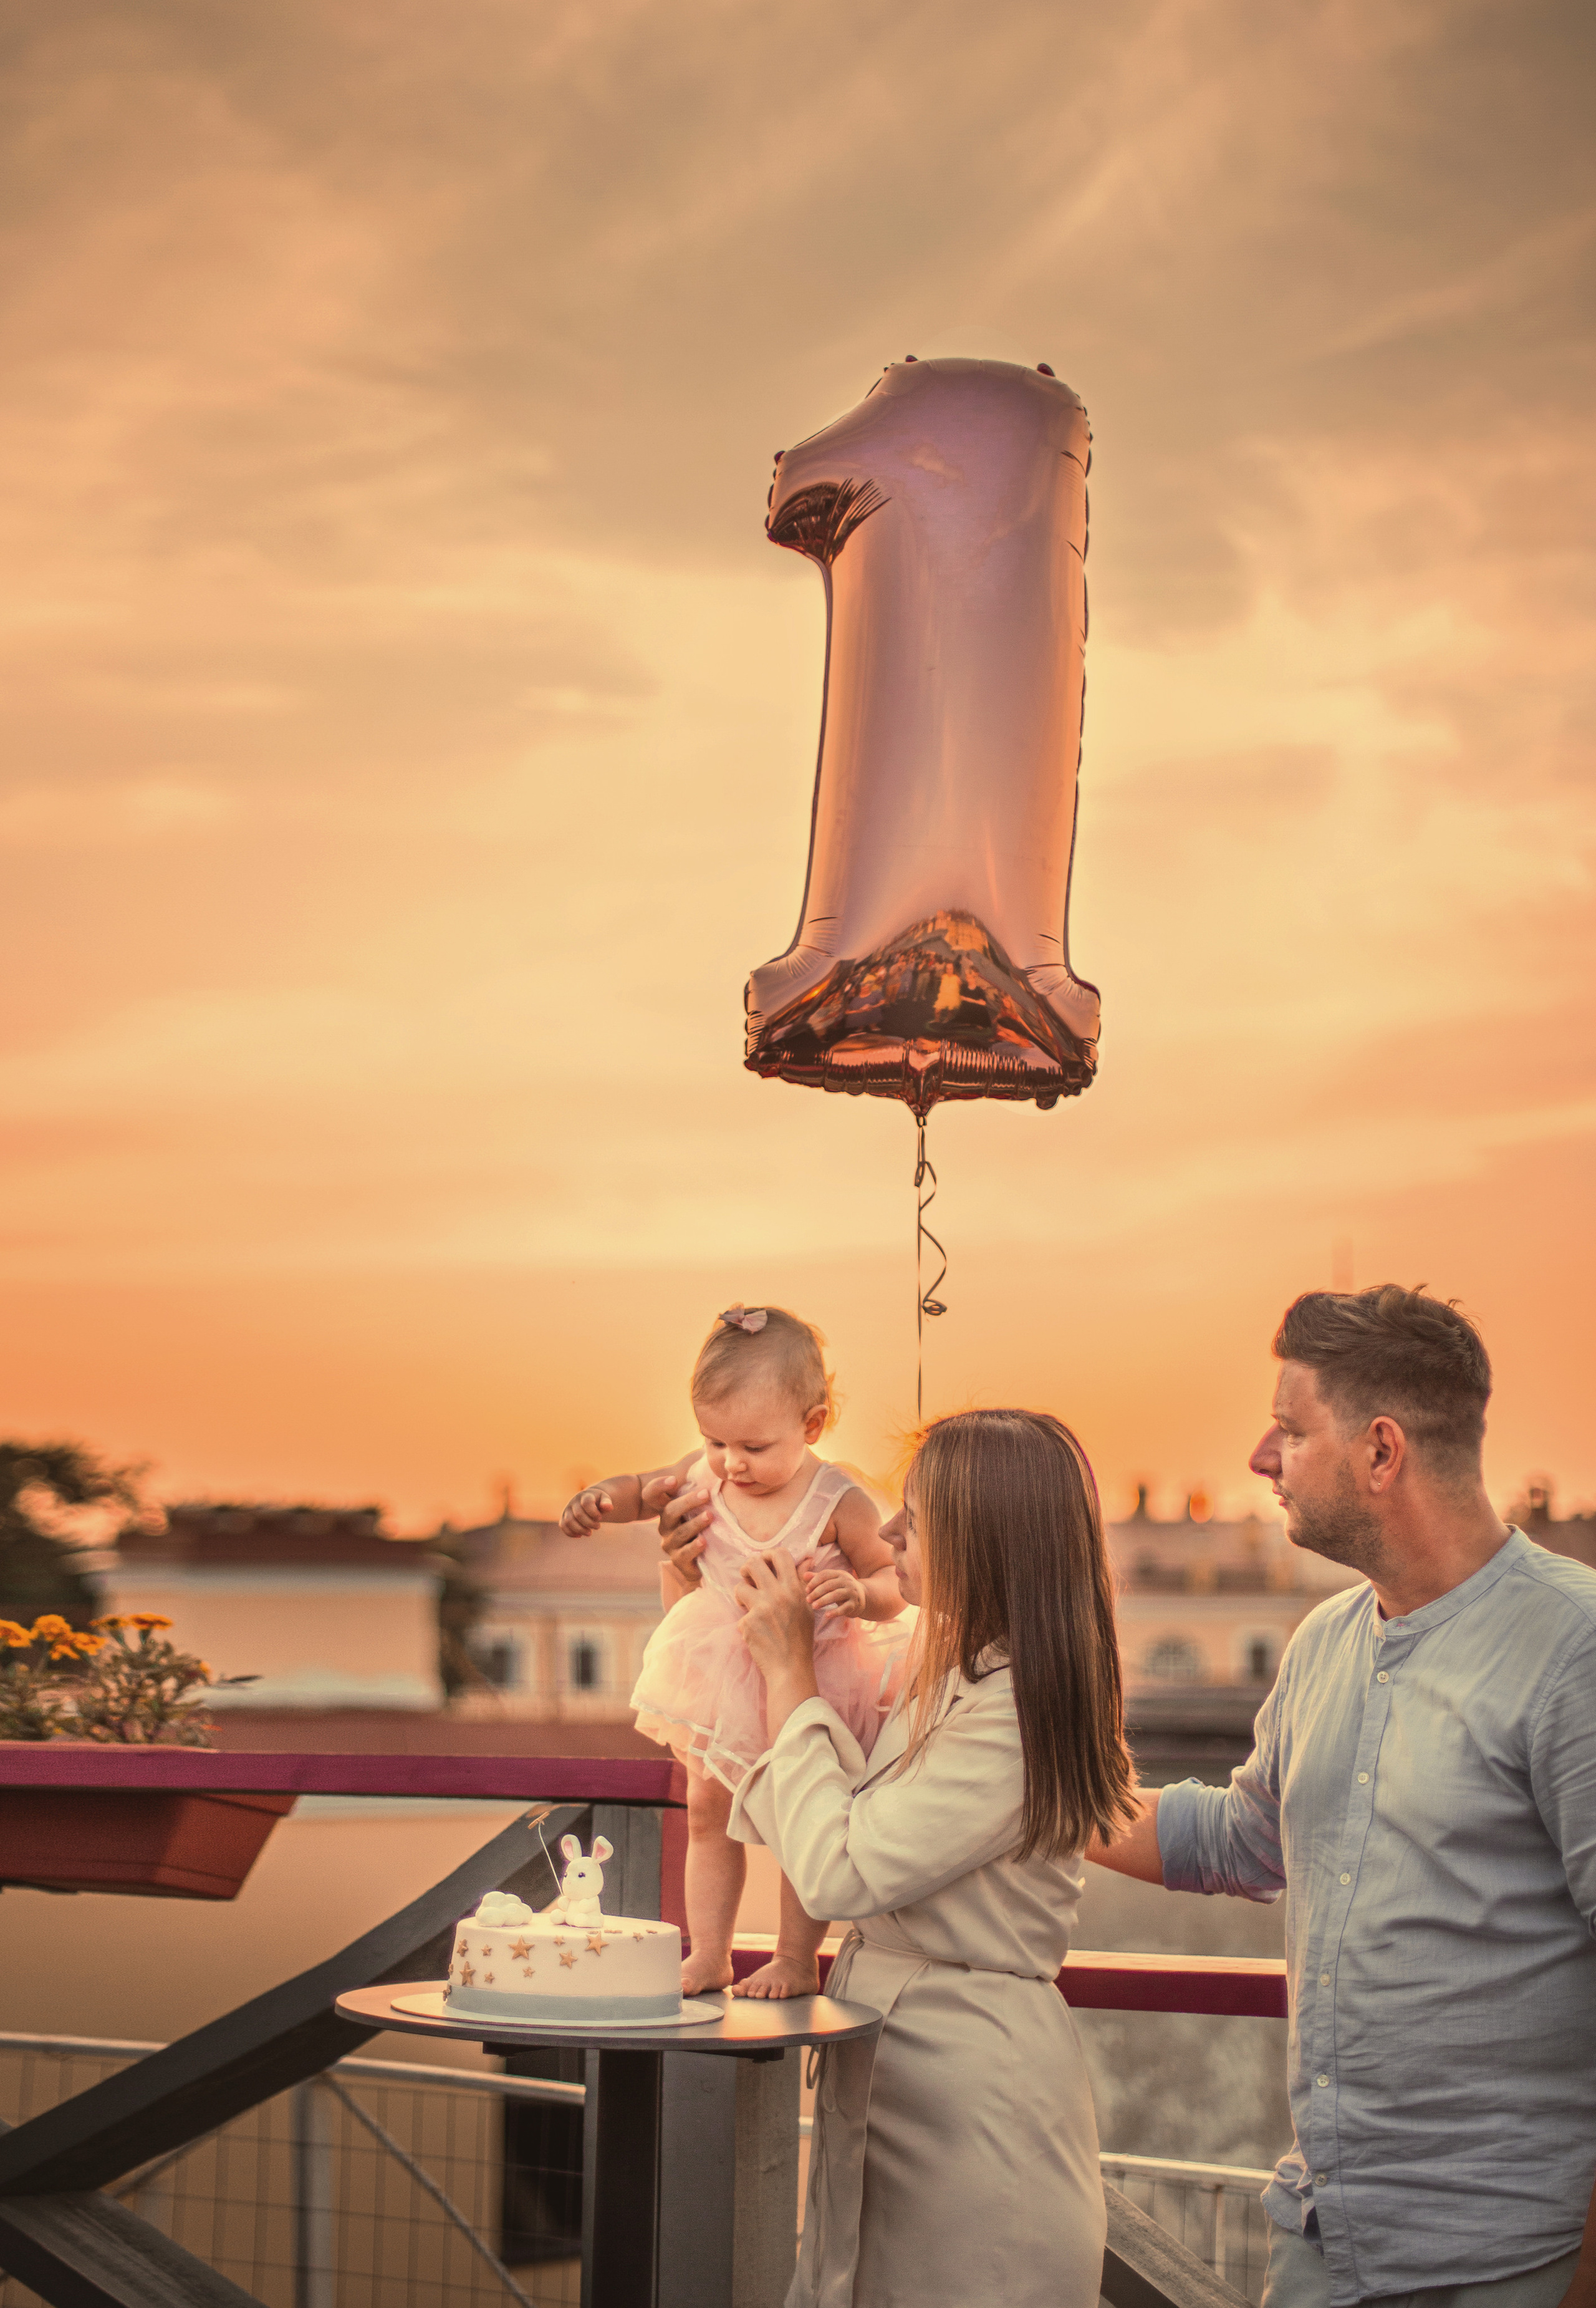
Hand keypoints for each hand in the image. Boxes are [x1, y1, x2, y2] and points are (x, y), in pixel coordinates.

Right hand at [561, 1487, 614, 1535]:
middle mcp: (574, 1501)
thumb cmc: (598, 1502)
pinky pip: (563, 1526)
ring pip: (569, 1521)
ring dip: (580, 1529)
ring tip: (589, 1533)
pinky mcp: (564, 1517)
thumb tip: (609, 1507)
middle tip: (598, 1527)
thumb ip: (607, 1503)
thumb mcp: (605, 1500)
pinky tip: (580, 1535)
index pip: (586, 1503)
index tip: (600, 1518)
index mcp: (585, 1495)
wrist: (589, 1501)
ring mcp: (567, 1509)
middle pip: (578, 1514)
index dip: (593, 1513)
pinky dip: (570, 1533)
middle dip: (589, 1523)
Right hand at [650, 1474, 710, 1588]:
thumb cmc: (703, 1528)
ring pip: (679, 1532)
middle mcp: (665, 1526)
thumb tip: (707, 1455)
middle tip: (706, 1494)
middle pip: (670, 1511)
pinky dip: (694, 1547)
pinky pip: (684, 1553)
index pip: (652, 1495)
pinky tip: (704, 1541)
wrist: (705, 1561)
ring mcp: (670, 1544)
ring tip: (710, 1516)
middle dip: (688, 1502)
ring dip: (695, 1523)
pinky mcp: (678, 1561)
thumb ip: (701, 1486)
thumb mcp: (701, 1507)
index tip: (673, 1480)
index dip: (658, 1486)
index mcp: (668, 1510)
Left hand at [734, 1551, 817, 1683]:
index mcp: (794, 1589)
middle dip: (747, 1568)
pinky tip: (756, 1633)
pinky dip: (745, 1623)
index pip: (780, 1555)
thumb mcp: (807, 1607)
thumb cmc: (800, 1638)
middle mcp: (777, 1595)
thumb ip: (802, 1582)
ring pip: (739, 1587)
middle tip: (748, 1578)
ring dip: (741, 1596)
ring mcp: (761, 1608)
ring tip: (748, 1607)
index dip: (769, 1555)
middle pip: (754, 1563)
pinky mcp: (748, 1623)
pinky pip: (740, 1615)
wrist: (790, 1667)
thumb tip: (808, 1559)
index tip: (765, 1564)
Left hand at [801, 1558, 866, 1616]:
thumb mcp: (832, 1581)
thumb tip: (804, 1575)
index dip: (814, 1582)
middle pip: (829, 1585)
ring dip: (823, 1601)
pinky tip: (826, 1615)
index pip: (825, 1574)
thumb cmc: (841, 1588)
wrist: (862, 1597)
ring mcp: (852, 1592)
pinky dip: (835, 1612)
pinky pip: (844, 1608)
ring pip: (836, 1595)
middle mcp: (847, 1581)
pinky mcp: (854, 1604)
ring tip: (814, 1606)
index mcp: (840, 1574)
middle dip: (817, 1592)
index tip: (806, 1590)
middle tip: (807, 1600)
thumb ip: (818, 1578)